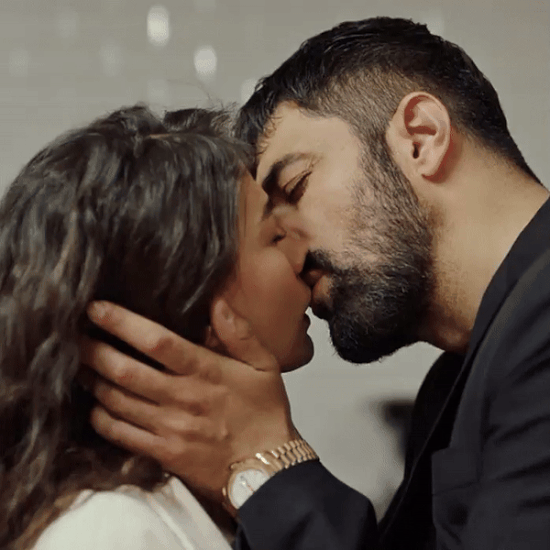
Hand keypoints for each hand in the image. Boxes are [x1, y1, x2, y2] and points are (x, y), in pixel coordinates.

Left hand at [80, 299, 296, 501]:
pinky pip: (122, 435)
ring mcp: (170, 428)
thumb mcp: (264, 365)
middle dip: (94, 350)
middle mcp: (182, 398)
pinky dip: (102, 419)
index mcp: (206, 372)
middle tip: (75, 336)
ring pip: (118, 401)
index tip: (97, 309)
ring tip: (81, 366)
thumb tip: (216, 302)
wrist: (267, 466)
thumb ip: (240, 332)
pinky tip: (95, 406)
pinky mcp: (164, 452)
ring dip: (94, 381)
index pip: (157, 341)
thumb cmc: (264, 412)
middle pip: (126, 371)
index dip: (122, 323)